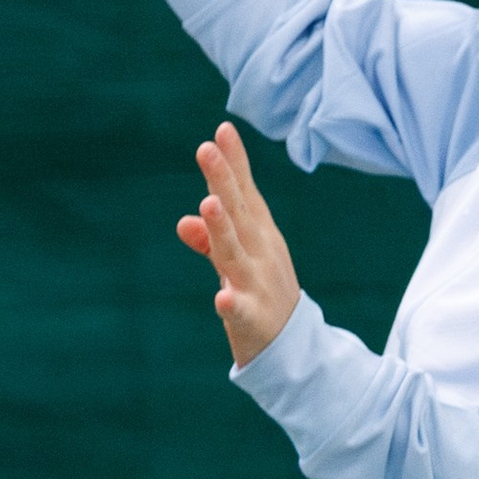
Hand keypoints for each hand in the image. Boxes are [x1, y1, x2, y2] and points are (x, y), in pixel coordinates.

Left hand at [177, 119, 302, 366]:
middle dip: (223, 181)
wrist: (294, 348)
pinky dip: (232, 304)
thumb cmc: (262, 293)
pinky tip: (222, 298)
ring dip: (222, 229)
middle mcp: (260, 252)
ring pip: (235, 254)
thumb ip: (210, 239)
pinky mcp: (253, 319)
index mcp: (258, 234)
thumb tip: (183, 221)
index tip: (221, 130)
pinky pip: (240, 311)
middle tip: (205, 149)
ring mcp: (258, 284)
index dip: (233, 163)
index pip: (244, 193)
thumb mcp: (235, 261)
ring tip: (208, 205)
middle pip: (238, 213)